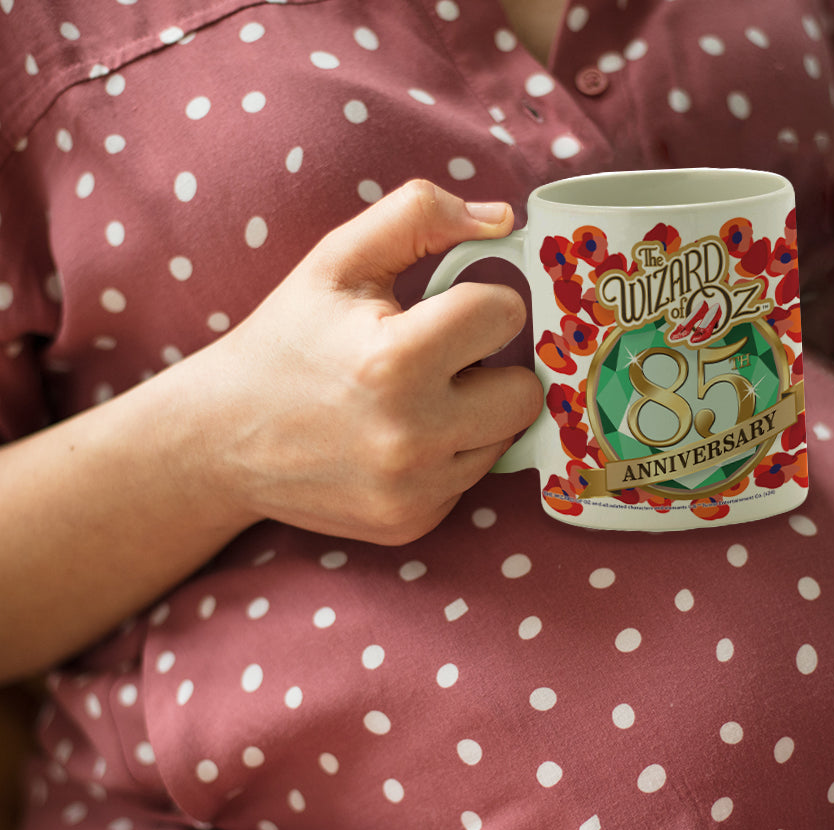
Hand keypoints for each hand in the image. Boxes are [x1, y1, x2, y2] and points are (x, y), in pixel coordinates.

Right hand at [191, 179, 541, 544]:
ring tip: (413, 401)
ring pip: (504, 439)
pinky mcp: (413, 523)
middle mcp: (413, 437)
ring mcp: (415, 490)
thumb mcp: (337, 260)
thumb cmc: (286, 340)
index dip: (482, 302)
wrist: (222, 439)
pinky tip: (398, 442)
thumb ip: (420, 215)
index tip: (450, 308)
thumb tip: (505, 218)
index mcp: (395, 360)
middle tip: (442, 361)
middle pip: (525, 393)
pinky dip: (448, 456)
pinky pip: (470, 479)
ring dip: (474, 414)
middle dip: (493, 367)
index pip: (506, 314)